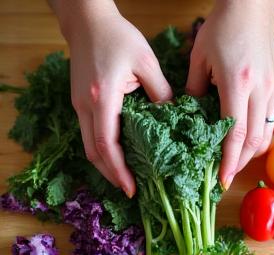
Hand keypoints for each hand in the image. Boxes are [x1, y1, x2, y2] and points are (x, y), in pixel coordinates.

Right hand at [55, 0, 172, 196]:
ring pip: (88, 145)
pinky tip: (118, 151)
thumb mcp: (147, 63)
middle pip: (93, 152)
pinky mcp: (80, 101)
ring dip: (105, 164)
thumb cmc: (118, 37)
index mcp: (102, 97)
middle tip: (130, 189)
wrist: (89, 23)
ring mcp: (79, 104)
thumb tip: (172, 117)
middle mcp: (85, 106)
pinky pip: (89, 133)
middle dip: (110, 174)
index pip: (107, 145)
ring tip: (124, 176)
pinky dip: (102, 148)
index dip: (119, 170)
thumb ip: (161, 92)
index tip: (131, 188)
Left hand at [186, 0, 273, 189]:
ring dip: (251, 153)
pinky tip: (245, 140)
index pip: (235, 134)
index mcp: (237, 83)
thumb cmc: (221, 29)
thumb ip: (194, 90)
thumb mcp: (199, 58)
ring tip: (234, 162)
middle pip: (254, 140)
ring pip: (266, 134)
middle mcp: (259, 91)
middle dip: (240, 164)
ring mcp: (272, 90)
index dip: (228, 161)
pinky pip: (270, 121)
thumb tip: (190, 114)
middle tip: (225, 177)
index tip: (221, 181)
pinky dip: (258, 136)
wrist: (250, 9)